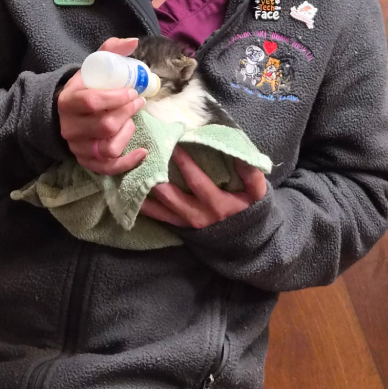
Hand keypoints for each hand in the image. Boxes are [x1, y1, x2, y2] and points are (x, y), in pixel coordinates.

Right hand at [58, 37, 147, 174]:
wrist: (60, 116)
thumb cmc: (82, 90)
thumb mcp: (90, 70)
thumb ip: (109, 52)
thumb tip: (133, 42)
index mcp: (68, 102)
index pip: (92, 101)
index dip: (116, 98)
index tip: (132, 91)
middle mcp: (69, 128)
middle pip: (104, 125)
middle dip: (127, 113)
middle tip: (138, 102)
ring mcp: (77, 147)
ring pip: (108, 148)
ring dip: (127, 134)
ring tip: (132, 122)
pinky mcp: (86, 162)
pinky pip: (108, 168)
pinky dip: (128, 163)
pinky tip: (142, 152)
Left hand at [140, 146, 266, 229]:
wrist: (247, 245)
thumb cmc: (250, 211)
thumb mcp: (257, 194)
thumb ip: (251, 174)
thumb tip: (239, 153)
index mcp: (218, 204)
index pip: (198, 182)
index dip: (186, 163)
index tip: (175, 144)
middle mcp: (199, 215)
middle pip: (172, 196)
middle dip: (157, 176)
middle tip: (145, 155)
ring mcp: (187, 223)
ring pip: (161, 208)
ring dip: (145, 191)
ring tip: (131, 172)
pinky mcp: (180, 228)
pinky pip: (159, 218)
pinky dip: (144, 207)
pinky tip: (130, 193)